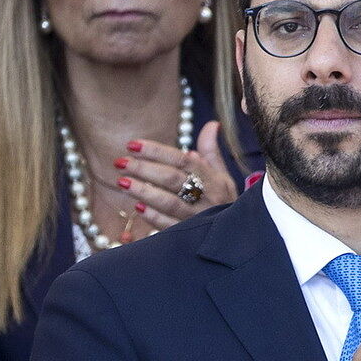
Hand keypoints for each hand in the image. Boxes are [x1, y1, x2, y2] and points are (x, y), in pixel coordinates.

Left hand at [116, 121, 238, 228]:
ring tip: (122, 182)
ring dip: (144, 192)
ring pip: (169, 202)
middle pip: (172, 179)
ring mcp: (199, 218)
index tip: (133, 144)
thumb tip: (212, 124)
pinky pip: (170, 227)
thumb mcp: (222, 176)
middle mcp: (207, 197)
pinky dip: (154, 217)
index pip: (182, 160)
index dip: (157, 151)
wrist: (239, 234)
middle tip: (120, 162)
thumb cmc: (225, 202)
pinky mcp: (192, 237)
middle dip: (144, 169)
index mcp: (212, 178)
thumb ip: (212, 151)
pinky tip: (137, 208)